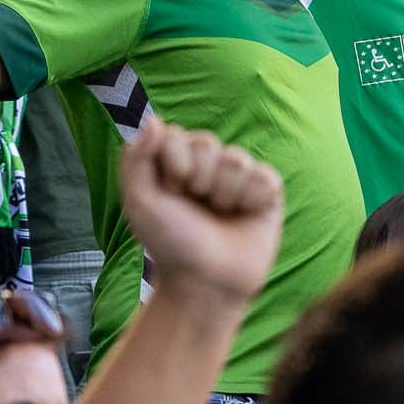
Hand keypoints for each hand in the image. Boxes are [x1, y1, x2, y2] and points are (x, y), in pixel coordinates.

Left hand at [119, 117, 282, 304]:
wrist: (206, 283)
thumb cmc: (170, 245)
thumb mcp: (139, 203)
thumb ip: (136, 159)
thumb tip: (154, 119)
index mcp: (176, 164)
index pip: (177, 135)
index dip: (174, 163)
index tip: (171, 191)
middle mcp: (208, 167)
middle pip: (207, 143)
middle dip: (198, 179)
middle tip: (196, 207)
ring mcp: (239, 179)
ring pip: (237, 159)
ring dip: (224, 193)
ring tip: (221, 215)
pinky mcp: (267, 193)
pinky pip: (265, 176)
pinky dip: (253, 199)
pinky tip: (244, 216)